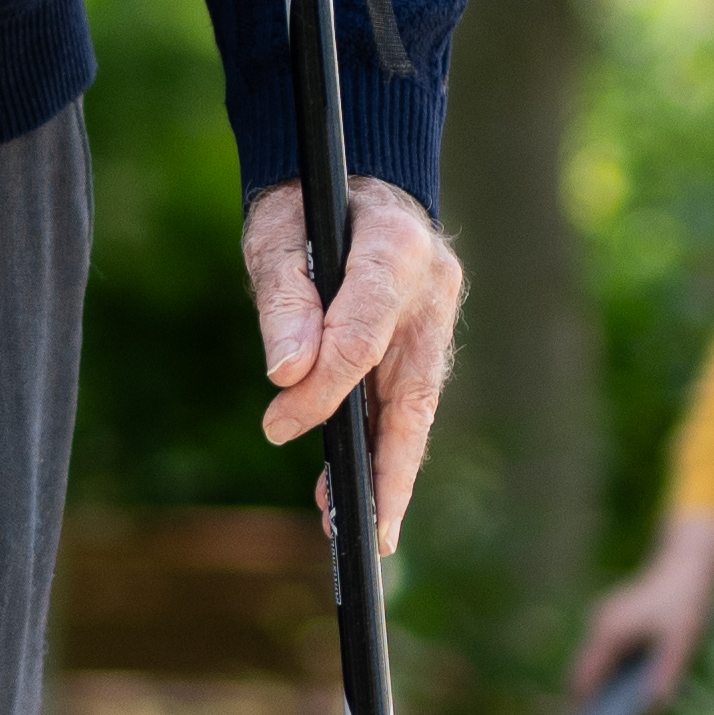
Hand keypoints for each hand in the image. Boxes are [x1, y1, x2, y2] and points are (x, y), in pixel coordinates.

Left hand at [245, 179, 464, 553]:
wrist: (354, 184)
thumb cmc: (305, 204)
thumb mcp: (276, 233)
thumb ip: (283, 299)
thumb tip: (287, 375)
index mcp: (396, 248)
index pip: (362, 335)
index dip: (322, 388)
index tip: (276, 424)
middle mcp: (432, 290)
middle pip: (413, 393)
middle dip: (388, 467)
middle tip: (363, 531)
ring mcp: (438, 321)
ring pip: (417, 411)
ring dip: (387, 474)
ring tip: (355, 531)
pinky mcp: (429, 345)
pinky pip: (407, 406)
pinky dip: (381, 450)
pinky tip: (352, 494)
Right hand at [567, 525, 713, 714]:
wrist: (685, 565)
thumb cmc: (685, 604)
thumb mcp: (682, 644)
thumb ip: (666, 676)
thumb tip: (650, 711)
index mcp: (611, 632)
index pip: (585, 676)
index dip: (580, 705)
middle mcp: (599, 625)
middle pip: (580, 671)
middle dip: (580, 701)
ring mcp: (602, 620)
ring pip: (588, 661)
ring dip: (591, 687)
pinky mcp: (610, 619)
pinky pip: (599, 652)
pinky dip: (601, 673)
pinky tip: (613, 693)